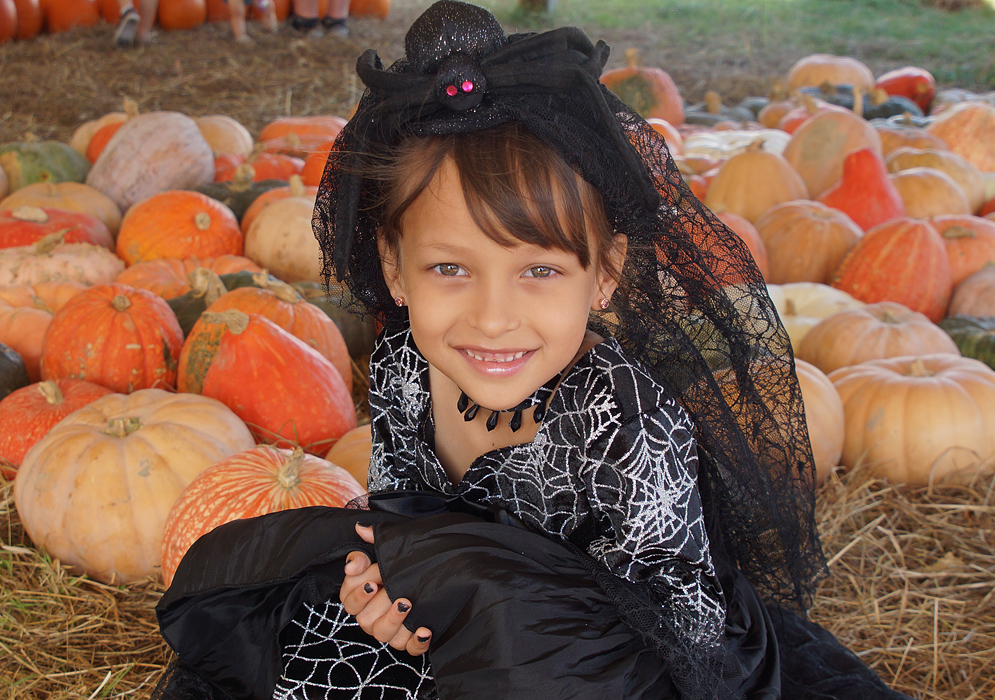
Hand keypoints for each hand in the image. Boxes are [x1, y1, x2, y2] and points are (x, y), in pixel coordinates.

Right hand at [339, 523, 432, 655]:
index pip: (349, 601)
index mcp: (362, 597)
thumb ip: (374, 539)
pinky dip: (417, 642)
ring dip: (396, 620)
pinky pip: (411, 649)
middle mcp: (373, 616)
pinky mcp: (411, 640)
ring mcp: (392, 630)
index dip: (358, 593)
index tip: (372, 582)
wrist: (434, 574)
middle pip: (365, 620)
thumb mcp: (388, 549)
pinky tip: (424, 629)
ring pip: (384, 635)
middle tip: (394, 592)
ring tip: (409, 603)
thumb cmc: (403, 564)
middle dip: (379, 605)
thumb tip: (361, 529)